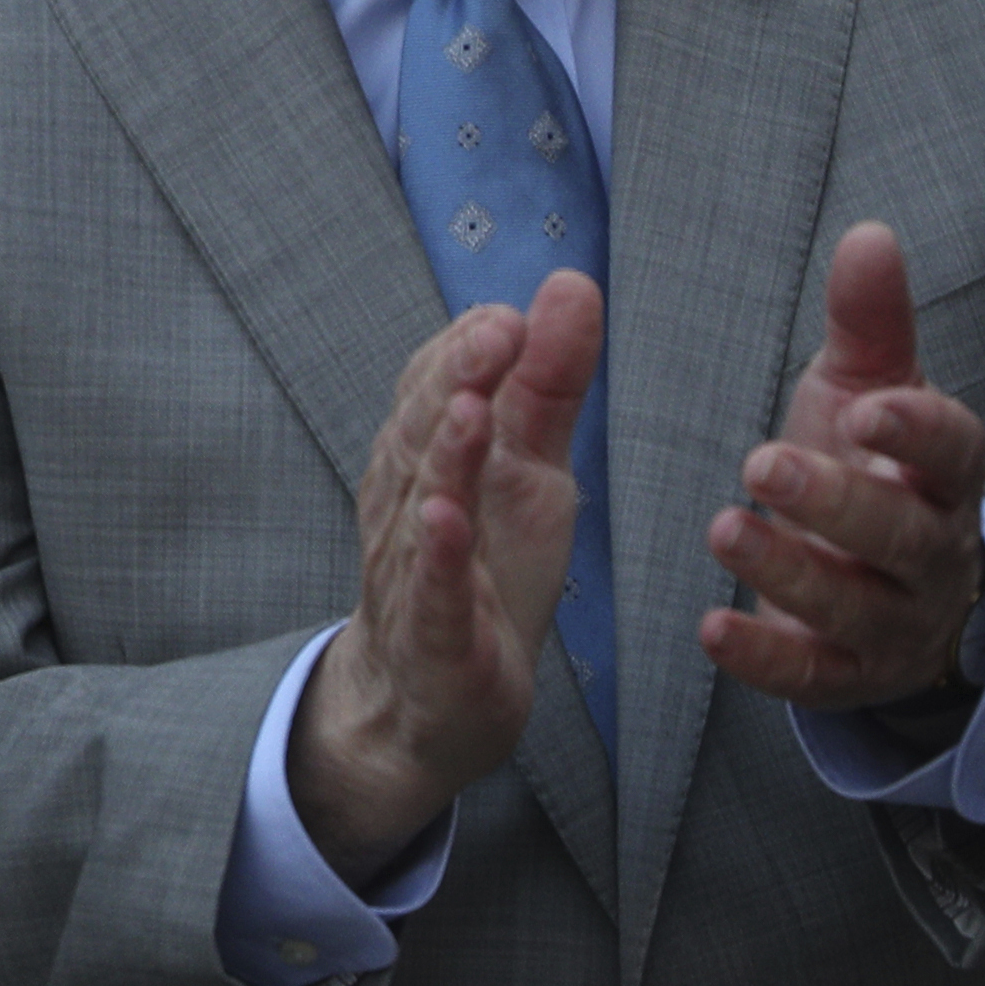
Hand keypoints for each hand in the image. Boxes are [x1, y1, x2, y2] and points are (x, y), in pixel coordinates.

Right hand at [287, 269, 604, 880]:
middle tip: (500, 331)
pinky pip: (430, 592)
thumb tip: (573, 285)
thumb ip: (549, 384)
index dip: (473, 347)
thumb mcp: (532, 470)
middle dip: (458, 378)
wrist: (431, 700)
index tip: (516, 312)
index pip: (438, 383)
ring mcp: (416, 570)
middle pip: (424, 429)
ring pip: (422, 503)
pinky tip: (443, 521)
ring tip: (472, 406)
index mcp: (433, 454)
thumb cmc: (483, 570)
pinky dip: (435, 557)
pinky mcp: (435, 637)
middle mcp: (411, 501)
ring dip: (446, 454)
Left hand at [698, 224, 984, 710]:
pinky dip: (763, 658)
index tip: (868, 409)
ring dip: (789, 571)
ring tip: (723, 528)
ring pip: (856, 606)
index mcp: (946, 475)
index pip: (956, 451)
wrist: (889, 584)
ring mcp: (895, 620)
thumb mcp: (867, 389)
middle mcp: (934, 552)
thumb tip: (870, 233)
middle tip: (762, 462)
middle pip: (902, 534)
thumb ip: (870, 322)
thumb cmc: (872, 465)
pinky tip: (711, 629)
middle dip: (836, 501)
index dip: (918, 430)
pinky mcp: (848, 673)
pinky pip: (813, 676)